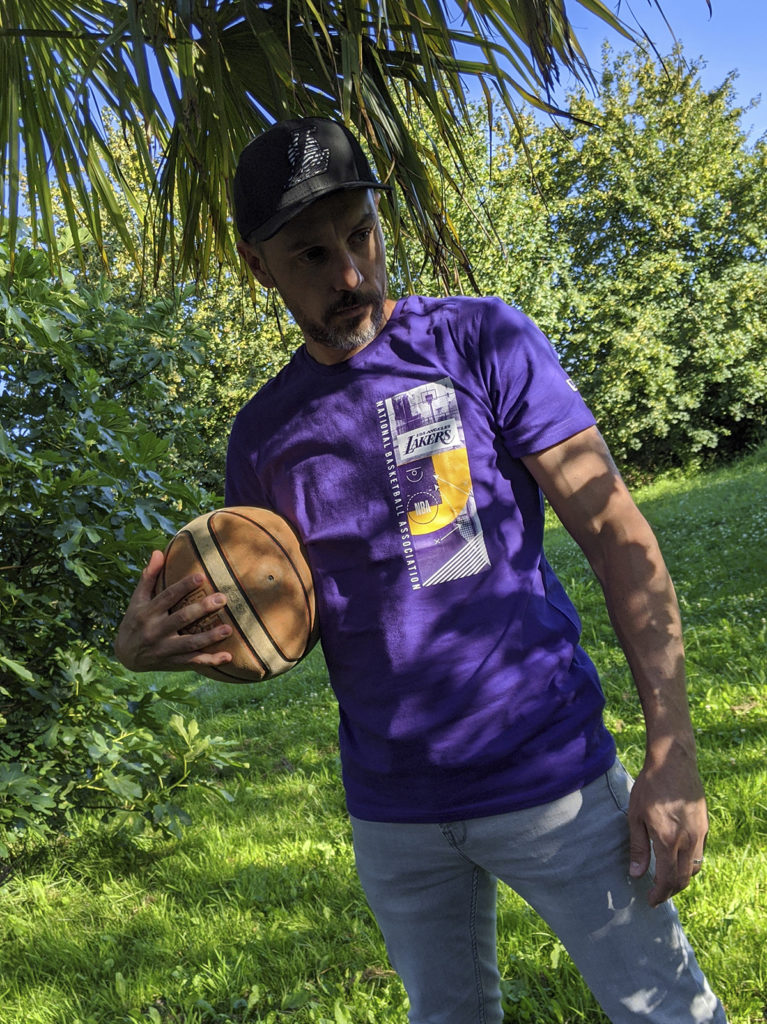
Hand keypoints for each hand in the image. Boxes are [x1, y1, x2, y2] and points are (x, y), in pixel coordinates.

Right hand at [114, 550, 232, 672]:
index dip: (184, 586)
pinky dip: (210, 660)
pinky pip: (193, 662)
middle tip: (222, 598)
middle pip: (181, 619)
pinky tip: (228, 656)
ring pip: (189, 643)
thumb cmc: (135, 621)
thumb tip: (158, 552)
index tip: (201, 576)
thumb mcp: (137, 599)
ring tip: (228, 629)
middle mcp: (155, 631)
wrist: (124, 656)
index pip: (167, 597)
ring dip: (210, 637)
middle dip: (202, 609)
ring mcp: (164, 648)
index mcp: (147, 612)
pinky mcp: (172, 662)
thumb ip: (149, 577)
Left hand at [627, 748, 707, 906]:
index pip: (667, 879)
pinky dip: (689, 863)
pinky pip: (699, 853)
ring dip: (681, 878)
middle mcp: (687, 840)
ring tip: (666, 879)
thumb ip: (637, 847)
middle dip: (670, 891)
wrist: (673, 762)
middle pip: (683, 878)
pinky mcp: (704, 825)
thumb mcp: (635, 816)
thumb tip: (636, 874)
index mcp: (668, 840)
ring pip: (695, 868)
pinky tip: (677, 858)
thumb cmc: (649, 787)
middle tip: (657, 894)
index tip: (650, 900)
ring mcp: (699, 833)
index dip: (659, 894)